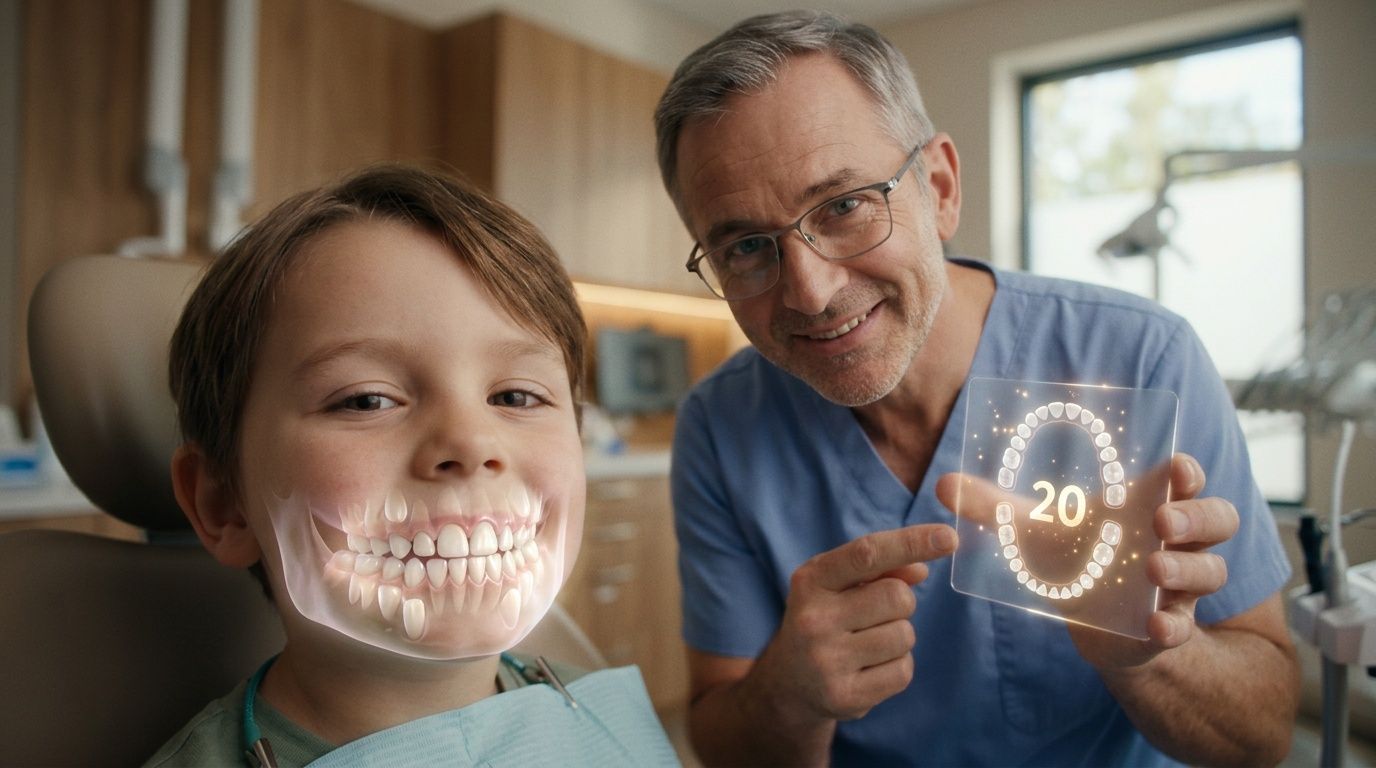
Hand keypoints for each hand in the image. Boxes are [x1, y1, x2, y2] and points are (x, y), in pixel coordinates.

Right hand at [754, 524, 956, 722]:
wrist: (789, 683)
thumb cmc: (823, 619)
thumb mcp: (838, 584)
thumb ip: (880, 569)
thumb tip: (921, 570)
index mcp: (811, 581)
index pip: (867, 554)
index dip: (911, 542)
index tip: (948, 537)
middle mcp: (814, 619)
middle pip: (898, 597)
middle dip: (901, 602)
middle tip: (877, 613)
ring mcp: (827, 661)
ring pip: (905, 635)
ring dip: (899, 636)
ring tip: (869, 642)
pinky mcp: (846, 696)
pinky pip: (903, 671)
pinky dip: (897, 666)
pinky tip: (871, 666)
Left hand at [935, 454, 1236, 669]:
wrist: (1094, 626)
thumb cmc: (1076, 559)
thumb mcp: (1037, 531)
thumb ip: (995, 508)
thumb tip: (943, 484)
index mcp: (1150, 504)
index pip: (1187, 479)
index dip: (1189, 472)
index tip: (1176, 468)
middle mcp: (1177, 541)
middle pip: (1218, 518)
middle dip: (1196, 516)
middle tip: (1163, 519)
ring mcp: (1180, 585)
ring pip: (1212, 571)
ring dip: (1187, 567)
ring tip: (1153, 567)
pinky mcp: (1170, 626)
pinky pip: (1187, 627)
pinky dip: (1175, 625)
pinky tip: (1156, 626)